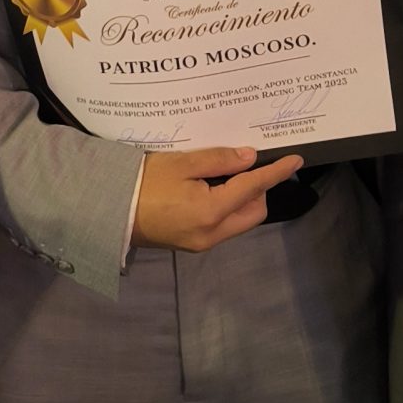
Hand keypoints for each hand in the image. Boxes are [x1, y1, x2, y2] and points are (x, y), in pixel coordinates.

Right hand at [132, 148, 305, 252]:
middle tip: (246, 166)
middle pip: (253, 212)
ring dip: (243, 200)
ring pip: (240, 221)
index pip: (253, 188)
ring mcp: (202, 243)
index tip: (295, 159)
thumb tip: (249, 158)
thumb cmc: (142, 182)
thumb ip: (219, 160)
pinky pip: (223, 226)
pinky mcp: (192, 244)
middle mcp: (212, 234)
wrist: (108, 211)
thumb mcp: (181, 163)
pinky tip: (212, 190)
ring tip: (226, 176)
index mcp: (211, 212)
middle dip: (258, 189)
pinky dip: (227, 208)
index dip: (275, 172)